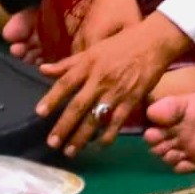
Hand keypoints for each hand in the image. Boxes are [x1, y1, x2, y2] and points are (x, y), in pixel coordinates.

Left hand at [35, 0, 188, 153]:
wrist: (154, 42)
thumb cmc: (122, 44)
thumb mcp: (93, 49)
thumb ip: (68, 63)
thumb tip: (42, 70)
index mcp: (88, 65)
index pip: (65, 83)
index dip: (51, 98)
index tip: (39, 113)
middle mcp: (99, 79)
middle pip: (77, 106)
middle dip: (63, 127)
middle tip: (52, 143)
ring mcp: (116, 91)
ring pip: (95, 118)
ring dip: (81, 137)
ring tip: (70, 151)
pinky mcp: (132, 99)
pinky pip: (117, 121)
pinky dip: (108, 135)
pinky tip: (100, 145)